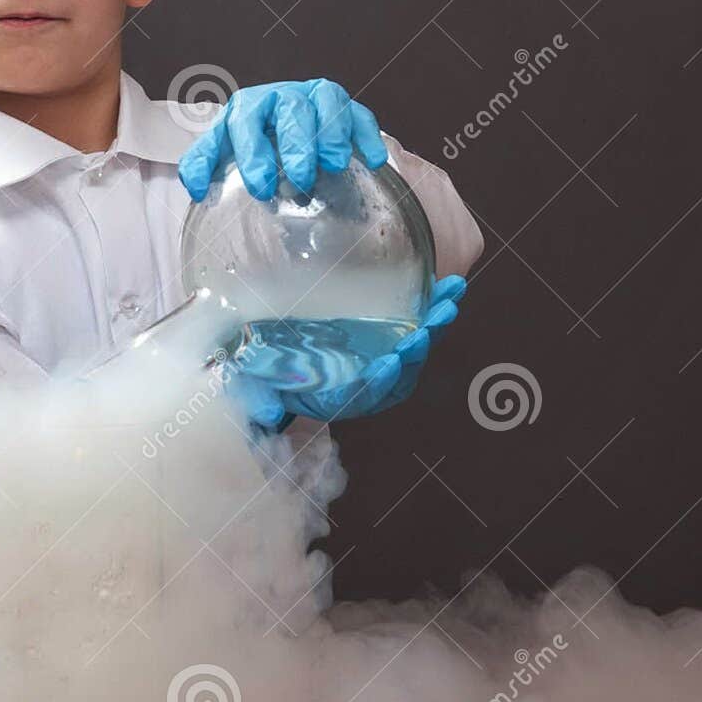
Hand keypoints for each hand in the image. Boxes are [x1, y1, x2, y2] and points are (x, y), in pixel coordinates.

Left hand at [178, 78, 387, 202]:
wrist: (280, 124)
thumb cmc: (251, 140)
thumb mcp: (223, 148)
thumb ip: (204, 162)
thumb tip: (195, 186)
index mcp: (249, 107)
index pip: (247, 122)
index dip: (253, 153)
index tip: (260, 186)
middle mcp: (283, 97)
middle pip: (292, 110)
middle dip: (297, 144)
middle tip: (301, 177)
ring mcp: (316, 98)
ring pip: (328, 103)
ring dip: (332, 133)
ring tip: (334, 164)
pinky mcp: (346, 108)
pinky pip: (360, 115)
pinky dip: (366, 135)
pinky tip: (372, 159)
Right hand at [228, 276, 467, 429]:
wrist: (265, 358)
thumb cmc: (259, 371)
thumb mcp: (251, 386)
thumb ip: (258, 399)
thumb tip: (267, 414)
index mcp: (335, 396)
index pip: (365, 397)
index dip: (380, 384)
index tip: (387, 366)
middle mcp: (363, 382)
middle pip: (401, 373)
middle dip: (418, 350)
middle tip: (429, 327)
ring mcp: (377, 358)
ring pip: (415, 349)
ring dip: (436, 325)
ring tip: (450, 300)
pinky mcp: (385, 335)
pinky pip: (417, 325)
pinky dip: (435, 307)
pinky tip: (450, 287)